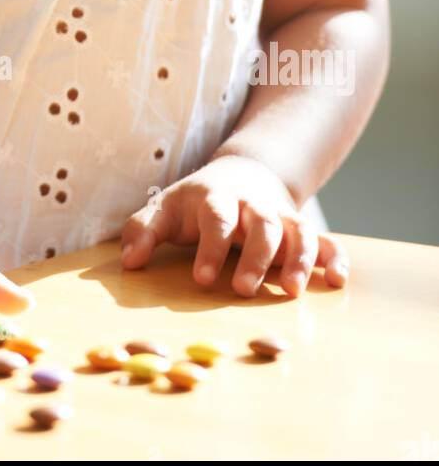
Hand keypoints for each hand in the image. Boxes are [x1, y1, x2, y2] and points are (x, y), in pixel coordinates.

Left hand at [120, 153, 349, 297]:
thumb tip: (129, 262)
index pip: (216, 217)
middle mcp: (252, 205)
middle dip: (256, 256)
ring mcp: (280, 216)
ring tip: (292, 292)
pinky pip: (324, 241)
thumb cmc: (195, 203)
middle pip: (261, 223)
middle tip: (244, 290)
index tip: (202, 279)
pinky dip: (334, 257)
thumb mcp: (164, 209)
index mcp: (216, 198)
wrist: (241, 174)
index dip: (211, 246)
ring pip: (297, 230)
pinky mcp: (300, 230)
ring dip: (299, 259)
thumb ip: (143, 231)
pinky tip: (336, 281)